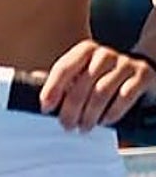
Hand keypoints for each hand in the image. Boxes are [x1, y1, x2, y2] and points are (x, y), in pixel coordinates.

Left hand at [39, 39, 155, 131]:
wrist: (143, 65)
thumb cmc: (106, 71)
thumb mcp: (84, 69)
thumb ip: (64, 76)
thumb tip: (33, 80)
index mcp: (85, 50)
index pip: (63, 68)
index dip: (52, 89)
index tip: (46, 107)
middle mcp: (104, 54)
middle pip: (82, 84)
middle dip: (71, 109)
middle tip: (66, 125)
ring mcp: (125, 64)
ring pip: (102, 93)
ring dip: (90, 114)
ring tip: (83, 127)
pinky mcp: (143, 75)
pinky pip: (124, 97)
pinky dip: (112, 112)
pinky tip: (104, 122)